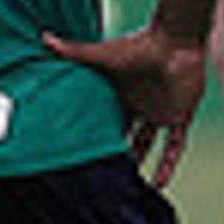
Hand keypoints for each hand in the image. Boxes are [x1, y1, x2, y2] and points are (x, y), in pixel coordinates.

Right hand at [43, 23, 208, 185]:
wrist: (176, 43)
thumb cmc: (140, 45)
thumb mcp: (103, 54)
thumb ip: (74, 51)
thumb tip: (44, 38)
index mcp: (120, 92)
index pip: (106, 116)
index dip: (96, 131)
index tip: (80, 149)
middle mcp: (140, 104)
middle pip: (124, 132)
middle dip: (114, 149)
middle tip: (99, 172)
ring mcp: (160, 111)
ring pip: (148, 143)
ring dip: (140, 160)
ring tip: (126, 185)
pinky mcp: (179, 116)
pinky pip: (174, 147)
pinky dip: (168, 165)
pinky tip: (159, 184)